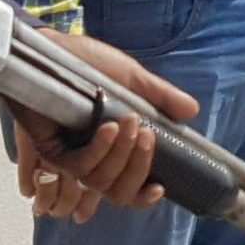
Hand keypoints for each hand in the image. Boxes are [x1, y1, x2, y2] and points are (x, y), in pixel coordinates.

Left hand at [9, 34, 199, 222]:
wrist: (53, 49)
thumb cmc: (88, 64)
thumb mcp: (131, 79)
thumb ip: (159, 97)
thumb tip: (192, 111)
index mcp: (114, 150)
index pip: (129, 189)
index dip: (144, 196)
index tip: (160, 187)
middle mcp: (93, 160)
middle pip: (118, 193)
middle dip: (138, 168)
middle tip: (148, 135)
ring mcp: (71, 159)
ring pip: (100, 182)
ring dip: (121, 154)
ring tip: (130, 121)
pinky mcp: (52, 152)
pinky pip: (78, 166)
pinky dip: (98, 150)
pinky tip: (108, 128)